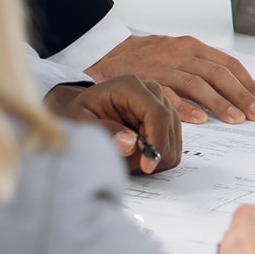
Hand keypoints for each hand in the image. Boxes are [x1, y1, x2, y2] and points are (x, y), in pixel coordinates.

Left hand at [44, 77, 181, 173]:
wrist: (85, 111)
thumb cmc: (81, 114)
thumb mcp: (80, 121)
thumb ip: (103, 131)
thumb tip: (130, 144)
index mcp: (130, 87)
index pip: (157, 114)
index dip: (156, 142)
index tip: (146, 166)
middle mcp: (151, 91)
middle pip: (169, 128)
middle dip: (153, 153)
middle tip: (130, 165)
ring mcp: (161, 104)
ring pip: (174, 139)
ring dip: (155, 156)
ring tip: (129, 157)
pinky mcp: (166, 118)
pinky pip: (173, 144)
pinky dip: (158, 156)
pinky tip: (138, 155)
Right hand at [87, 33, 254, 125]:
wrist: (108, 50)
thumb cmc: (147, 56)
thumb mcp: (178, 53)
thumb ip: (202, 67)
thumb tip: (234, 90)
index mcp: (193, 47)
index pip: (228, 65)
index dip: (248, 83)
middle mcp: (181, 54)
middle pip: (218, 74)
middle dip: (241, 95)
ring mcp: (164, 67)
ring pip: (198, 84)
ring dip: (220, 103)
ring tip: (237, 119)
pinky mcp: (146, 80)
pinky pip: (169, 94)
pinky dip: (186, 108)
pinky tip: (200, 120)